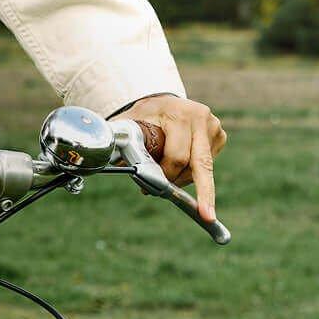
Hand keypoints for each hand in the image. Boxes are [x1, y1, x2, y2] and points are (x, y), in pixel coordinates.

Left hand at [122, 94, 226, 222]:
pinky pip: (207, 165)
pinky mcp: (220, 137)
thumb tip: (98, 154)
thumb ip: (117, 138)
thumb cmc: (143, 116)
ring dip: (182, 180)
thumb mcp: (130, 122)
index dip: (164, 176)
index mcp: (179, 114)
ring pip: (202, 168)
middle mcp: (201, 118)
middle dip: (204, 193)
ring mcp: (214, 127)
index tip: (149, 189)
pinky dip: (191, 173)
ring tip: (165, 177)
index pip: (177, 156)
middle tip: (206, 216)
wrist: (163, 102)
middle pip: (201, 164)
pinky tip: (177, 168)